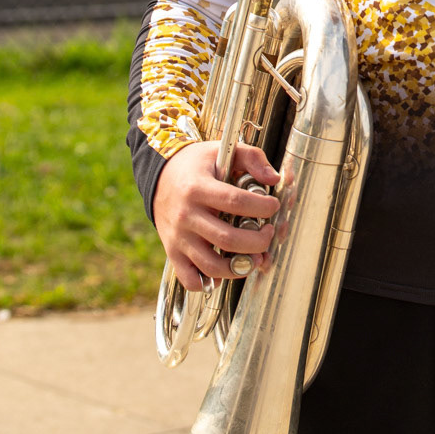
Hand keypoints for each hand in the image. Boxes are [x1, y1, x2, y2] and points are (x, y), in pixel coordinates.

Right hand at [152, 140, 287, 290]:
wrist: (160, 176)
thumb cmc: (197, 164)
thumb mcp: (223, 151)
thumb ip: (252, 158)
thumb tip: (274, 179)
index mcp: (198, 188)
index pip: (235, 202)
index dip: (261, 207)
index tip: (273, 205)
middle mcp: (186, 216)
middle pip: (227, 239)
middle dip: (258, 241)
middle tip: (269, 232)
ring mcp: (178, 238)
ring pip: (212, 265)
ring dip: (241, 267)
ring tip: (256, 256)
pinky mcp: (173, 253)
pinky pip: (191, 279)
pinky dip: (211, 282)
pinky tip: (227, 269)